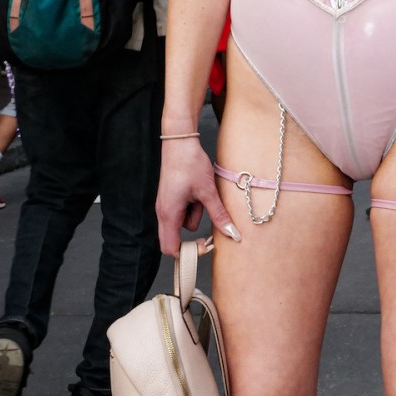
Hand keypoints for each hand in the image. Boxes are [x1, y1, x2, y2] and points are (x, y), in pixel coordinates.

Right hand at [156, 139, 240, 254]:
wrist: (180, 142)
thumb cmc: (190, 164)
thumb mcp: (208, 192)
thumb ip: (219, 215)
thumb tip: (232, 234)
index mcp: (169, 214)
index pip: (171, 248)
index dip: (188, 253)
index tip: (206, 246)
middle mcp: (163, 212)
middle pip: (175, 238)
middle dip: (193, 236)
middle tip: (210, 226)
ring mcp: (166, 206)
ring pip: (183, 223)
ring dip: (196, 215)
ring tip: (202, 195)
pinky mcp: (170, 199)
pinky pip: (183, 212)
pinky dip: (193, 206)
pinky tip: (198, 192)